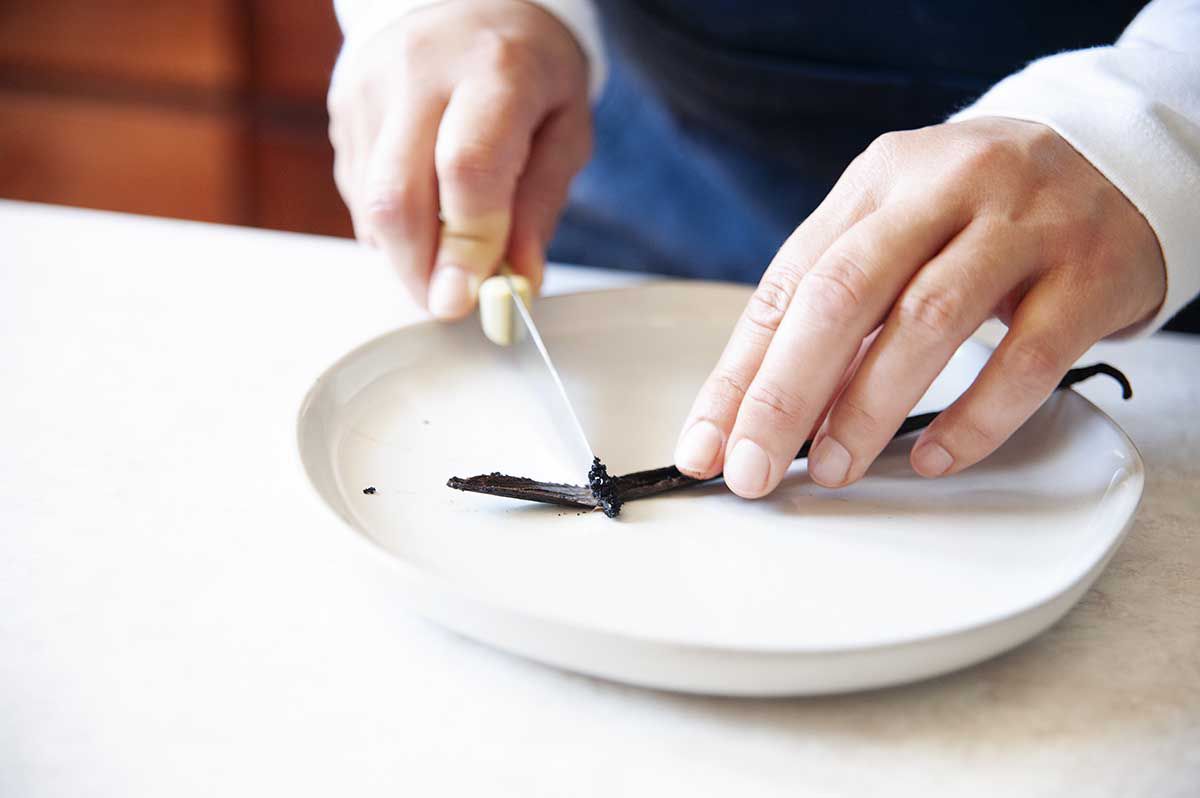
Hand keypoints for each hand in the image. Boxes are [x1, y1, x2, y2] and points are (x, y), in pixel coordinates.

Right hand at [328, 0, 591, 317]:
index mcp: (495, 69)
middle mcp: (421, 71)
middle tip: (450, 303)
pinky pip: (359, 193)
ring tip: (449, 241)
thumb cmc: (529, 70)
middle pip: (398, 197)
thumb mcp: (565, 132)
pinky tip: (424, 208)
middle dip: (421, 271)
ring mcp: (371, 88)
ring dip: (407, 252)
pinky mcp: (343, 107)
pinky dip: (391, 225)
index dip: (465, 246)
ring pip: (372, 203)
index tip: (465, 300)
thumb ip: (539, 208)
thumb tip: (514, 282)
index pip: (467, 169)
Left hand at [674, 117, 1165, 496]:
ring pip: (928, 320)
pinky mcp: (1089, 273)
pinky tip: (934, 455)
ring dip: (867, 408)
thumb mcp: (898, 228)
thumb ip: (836, 305)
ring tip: (833, 468)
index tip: (707, 445)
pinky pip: (1023, 358)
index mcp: (877, 181)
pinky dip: (973, 419)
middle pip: (842, 294)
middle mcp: (945, 189)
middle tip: (753, 468)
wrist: (1116, 163)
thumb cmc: (979, 214)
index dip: (739, 374)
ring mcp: (1023, 226)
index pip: (788, 284)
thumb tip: (764, 412)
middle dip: (784, 394)